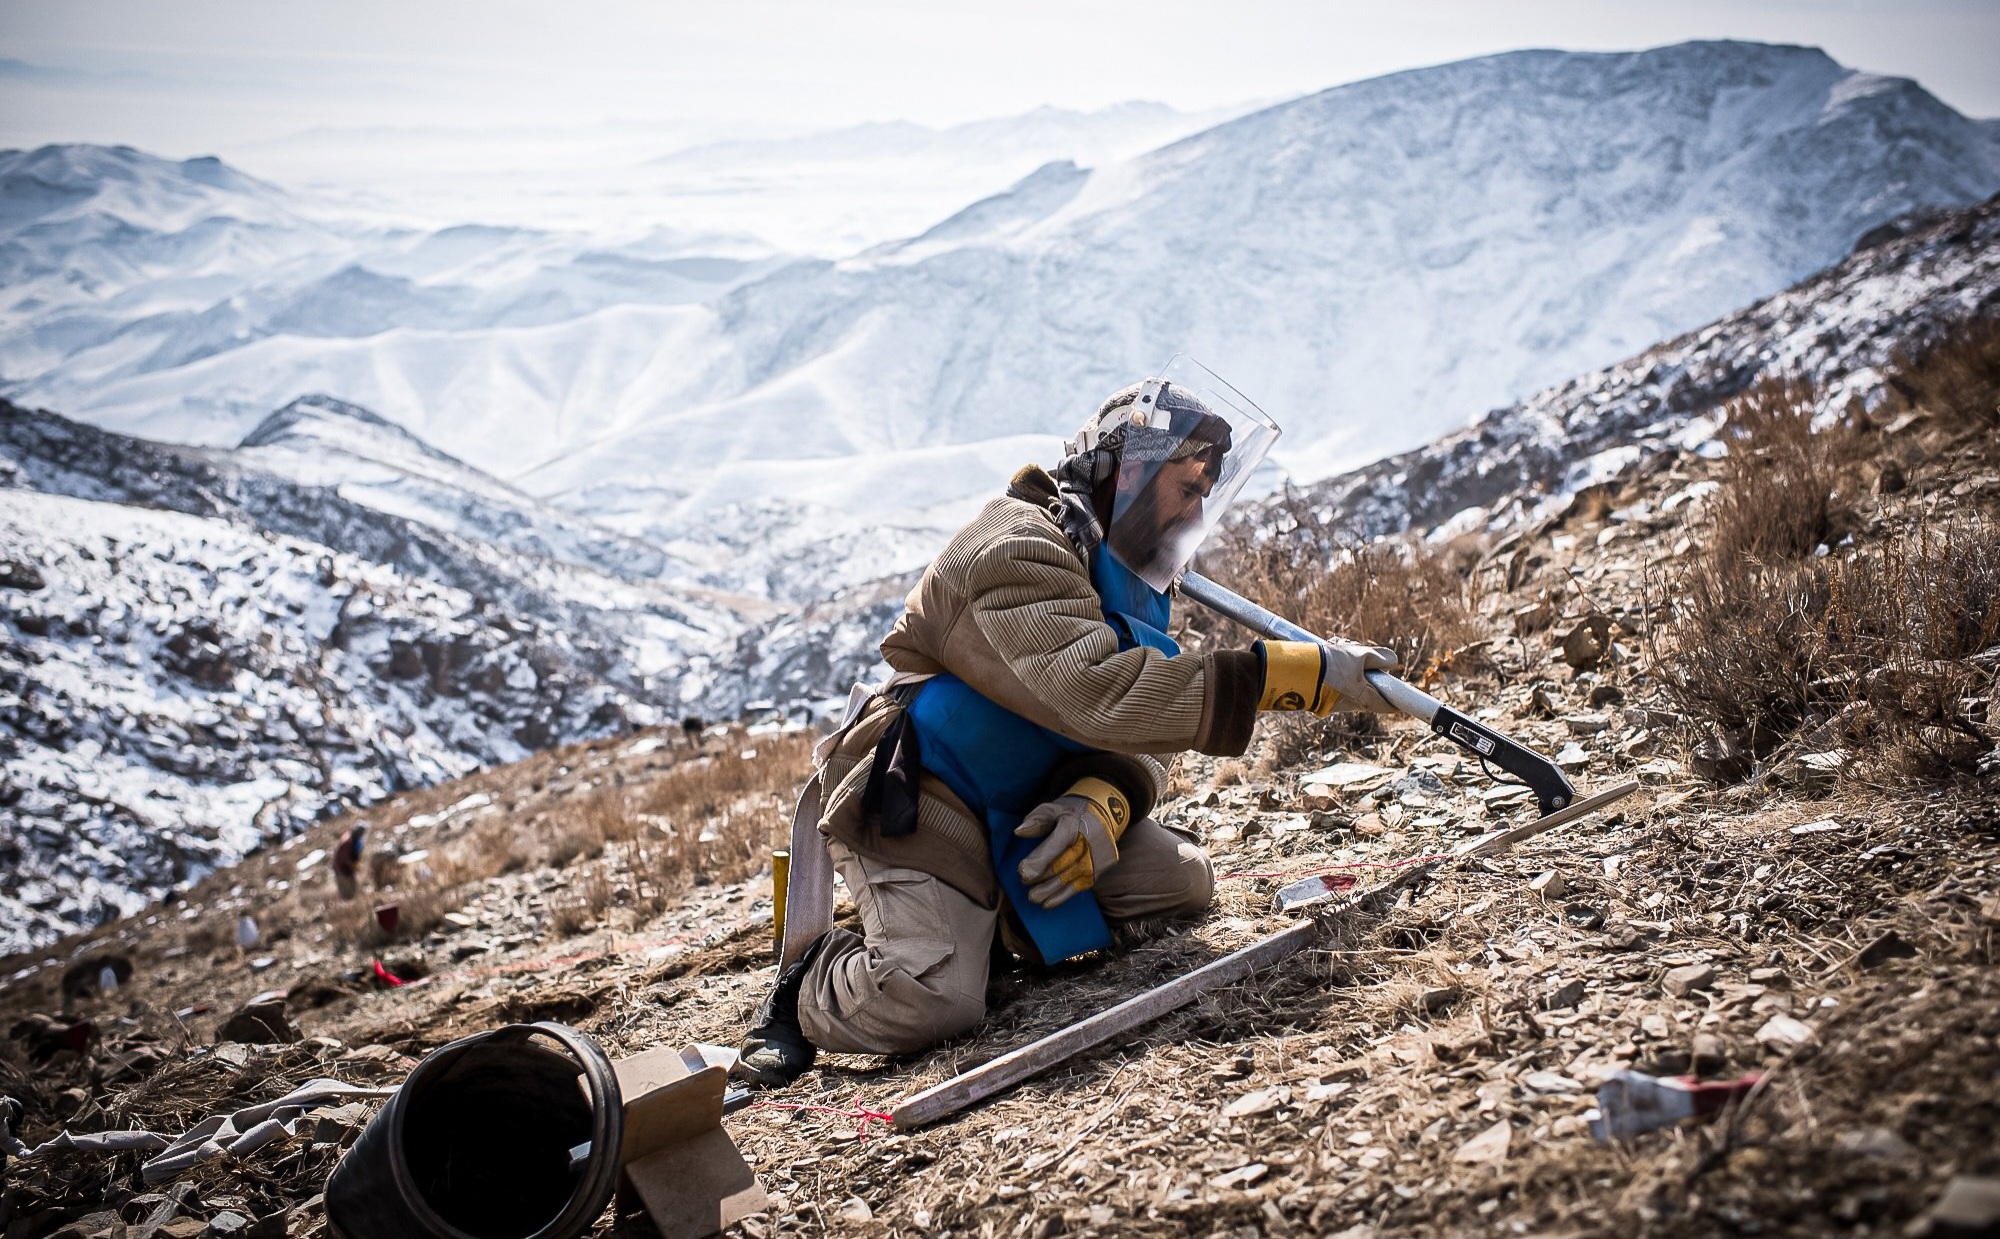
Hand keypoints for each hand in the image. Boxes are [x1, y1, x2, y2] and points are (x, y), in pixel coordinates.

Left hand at [1013, 782, 1127, 907]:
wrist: (1105, 813)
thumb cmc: (1072, 812)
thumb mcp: (1053, 808)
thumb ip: (1036, 819)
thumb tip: (1019, 832)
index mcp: (1074, 824)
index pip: (1056, 844)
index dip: (1040, 860)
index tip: (1022, 871)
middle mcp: (1089, 842)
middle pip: (1063, 863)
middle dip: (1042, 876)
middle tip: (1024, 882)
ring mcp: (1097, 857)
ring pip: (1071, 878)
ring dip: (1050, 890)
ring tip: (1033, 897)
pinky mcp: (1101, 868)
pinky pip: (1081, 885)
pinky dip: (1063, 896)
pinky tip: (1048, 903)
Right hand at [1257, 639, 1400, 714]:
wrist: (1296, 667)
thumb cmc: (1330, 663)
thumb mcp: (1358, 654)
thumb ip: (1378, 657)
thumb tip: (1393, 661)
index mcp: (1361, 697)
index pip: (1383, 705)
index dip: (1393, 703)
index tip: (1400, 702)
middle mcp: (1348, 704)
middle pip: (1365, 691)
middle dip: (1365, 673)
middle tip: (1360, 654)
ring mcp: (1332, 702)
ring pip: (1349, 684)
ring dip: (1348, 666)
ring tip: (1337, 645)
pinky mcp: (1318, 697)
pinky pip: (1334, 683)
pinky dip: (1335, 670)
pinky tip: (1328, 651)